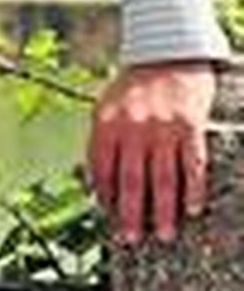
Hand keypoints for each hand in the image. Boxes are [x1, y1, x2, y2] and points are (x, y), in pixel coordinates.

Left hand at [88, 60, 216, 243]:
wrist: (168, 52)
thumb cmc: (134, 84)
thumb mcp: (106, 106)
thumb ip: (102, 140)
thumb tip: (96, 182)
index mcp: (105, 122)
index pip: (100, 168)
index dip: (104, 195)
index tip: (108, 217)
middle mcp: (132, 127)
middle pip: (131, 179)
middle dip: (131, 213)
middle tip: (131, 238)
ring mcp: (162, 128)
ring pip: (163, 178)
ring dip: (164, 209)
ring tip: (165, 234)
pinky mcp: (190, 127)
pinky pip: (192, 165)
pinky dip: (193, 189)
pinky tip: (192, 208)